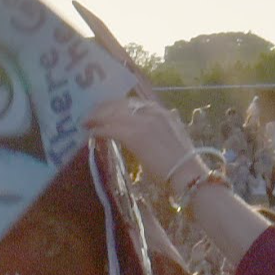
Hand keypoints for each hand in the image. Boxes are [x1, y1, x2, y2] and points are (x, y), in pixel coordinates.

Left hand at [88, 93, 206, 179]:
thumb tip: (147, 133)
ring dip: (97, 118)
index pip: (132, 102)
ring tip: (87, 123)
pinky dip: (99, 131)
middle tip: (90, 114)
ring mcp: (143, 123)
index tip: (104, 108)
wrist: (187, 172)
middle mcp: (151, 112)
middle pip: (119, 105)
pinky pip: (111, 129)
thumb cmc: (182, 162)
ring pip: (112, 115)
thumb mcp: (172, 136)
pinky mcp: (135, 136)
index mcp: (161, 111)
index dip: (115, 105)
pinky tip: (92, 134)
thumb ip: (159, 129)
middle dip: (102, 108)